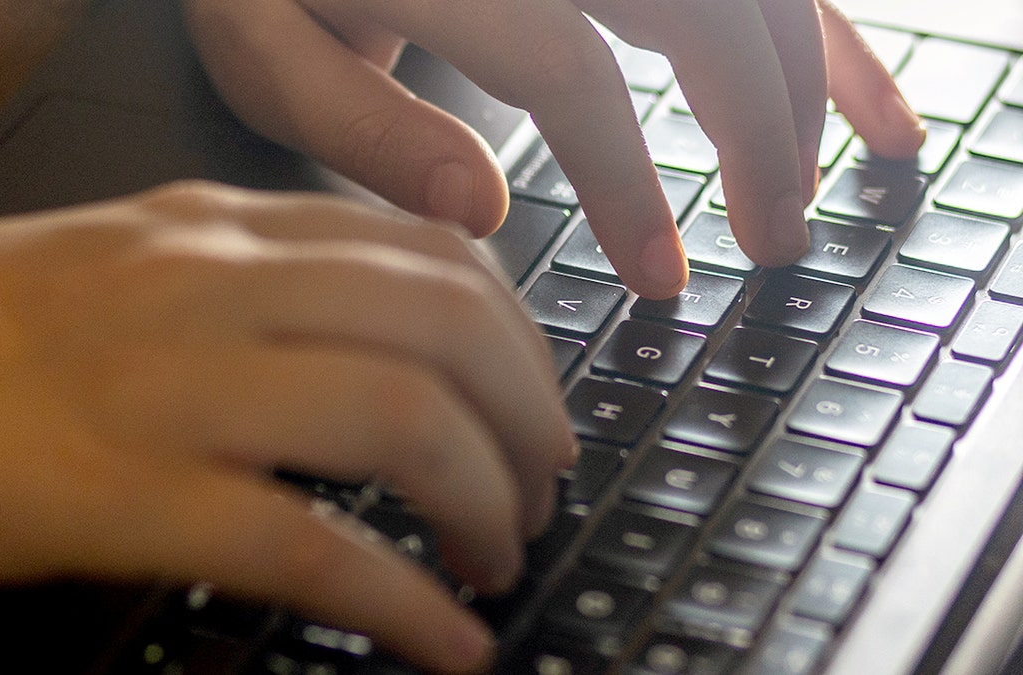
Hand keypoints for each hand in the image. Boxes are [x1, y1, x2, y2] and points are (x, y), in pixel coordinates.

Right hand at [0, 182, 573, 672]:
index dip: (518, 334)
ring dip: (487, 500)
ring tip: (501, 556)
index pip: (429, 253)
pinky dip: (406, 605)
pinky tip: (447, 642)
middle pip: (446, 327)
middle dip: (529, 415)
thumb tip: (377, 338)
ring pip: (404, 421)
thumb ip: (254, 283)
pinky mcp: (128, 496)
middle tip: (543, 483)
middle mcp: (211, 286)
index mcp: (215, 229)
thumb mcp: (130, 268)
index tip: (537, 397)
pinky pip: (314, 548)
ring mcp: (172, 385)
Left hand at [182, 0, 924, 298]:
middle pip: (698, 9)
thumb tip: (481, 210)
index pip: (570, 73)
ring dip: (807, 74)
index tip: (662, 273)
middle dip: (760, 132)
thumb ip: (365, 128)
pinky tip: (854, 87)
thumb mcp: (264, 51)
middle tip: (772, 240)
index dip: (627, 179)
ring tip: (828, 176)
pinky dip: (812, 24)